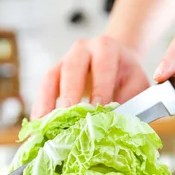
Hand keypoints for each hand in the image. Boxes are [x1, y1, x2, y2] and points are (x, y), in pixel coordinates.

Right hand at [31, 35, 148, 118]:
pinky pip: (42, 90)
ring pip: (51, 78)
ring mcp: (63, 61)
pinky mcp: (53, 75)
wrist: (114, 62)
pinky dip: (40, 107)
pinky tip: (38, 126)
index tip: (97, 110)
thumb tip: (118, 121)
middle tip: (68, 116)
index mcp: (106, 48)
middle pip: (72, 68)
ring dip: (47, 102)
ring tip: (46, 125)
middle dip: (69, 93)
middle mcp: (81, 50)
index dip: (100, 88)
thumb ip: (131, 99)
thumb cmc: (125, 76)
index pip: (102, 67)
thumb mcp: (136, 83)